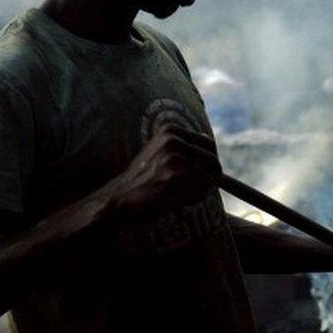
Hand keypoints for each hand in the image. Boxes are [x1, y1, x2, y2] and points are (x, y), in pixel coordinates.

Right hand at [103, 125, 221, 220]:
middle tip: (183, 188)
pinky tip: (170, 200)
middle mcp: (174, 141)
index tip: (197, 174)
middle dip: (206, 180)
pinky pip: (200, 194)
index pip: (210, 146)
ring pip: (208, 182)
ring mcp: (174, 160)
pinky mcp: (175, 180)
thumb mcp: (161, 154)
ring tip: (172, 193)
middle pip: (214, 164)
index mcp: (171, 131)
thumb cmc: (144, 180)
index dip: (208, 163)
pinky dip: (190, 201)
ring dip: (196, 193)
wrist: (118, 199)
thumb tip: (212, 147)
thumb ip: (184, 148)